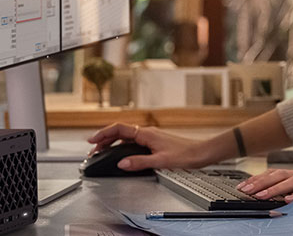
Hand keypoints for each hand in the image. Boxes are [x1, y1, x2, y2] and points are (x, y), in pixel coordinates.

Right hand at [86, 122, 212, 170]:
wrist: (201, 153)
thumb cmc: (186, 154)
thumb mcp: (161, 161)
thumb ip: (139, 162)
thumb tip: (121, 164)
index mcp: (146, 134)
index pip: (119, 129)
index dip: (103, 134)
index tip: (92, 140)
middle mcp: (147, 133)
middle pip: (120, 132)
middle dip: (104, 139)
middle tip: (93, 150)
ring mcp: (150, 137)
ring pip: (126, 137)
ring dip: (112, 143)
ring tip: (102, 152)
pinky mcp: (154, 143)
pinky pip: (133, 142)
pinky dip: (122, 147)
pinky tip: (121, 154)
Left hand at [236, 168, 292, 204]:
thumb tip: (285, 197)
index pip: (277, 174)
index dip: (259, 178)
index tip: (245, 185)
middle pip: (279, 175)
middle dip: (260, 183)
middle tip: (244, 190)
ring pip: (291, 182)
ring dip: (273, 189)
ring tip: (260, 196)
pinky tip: (288, 200)